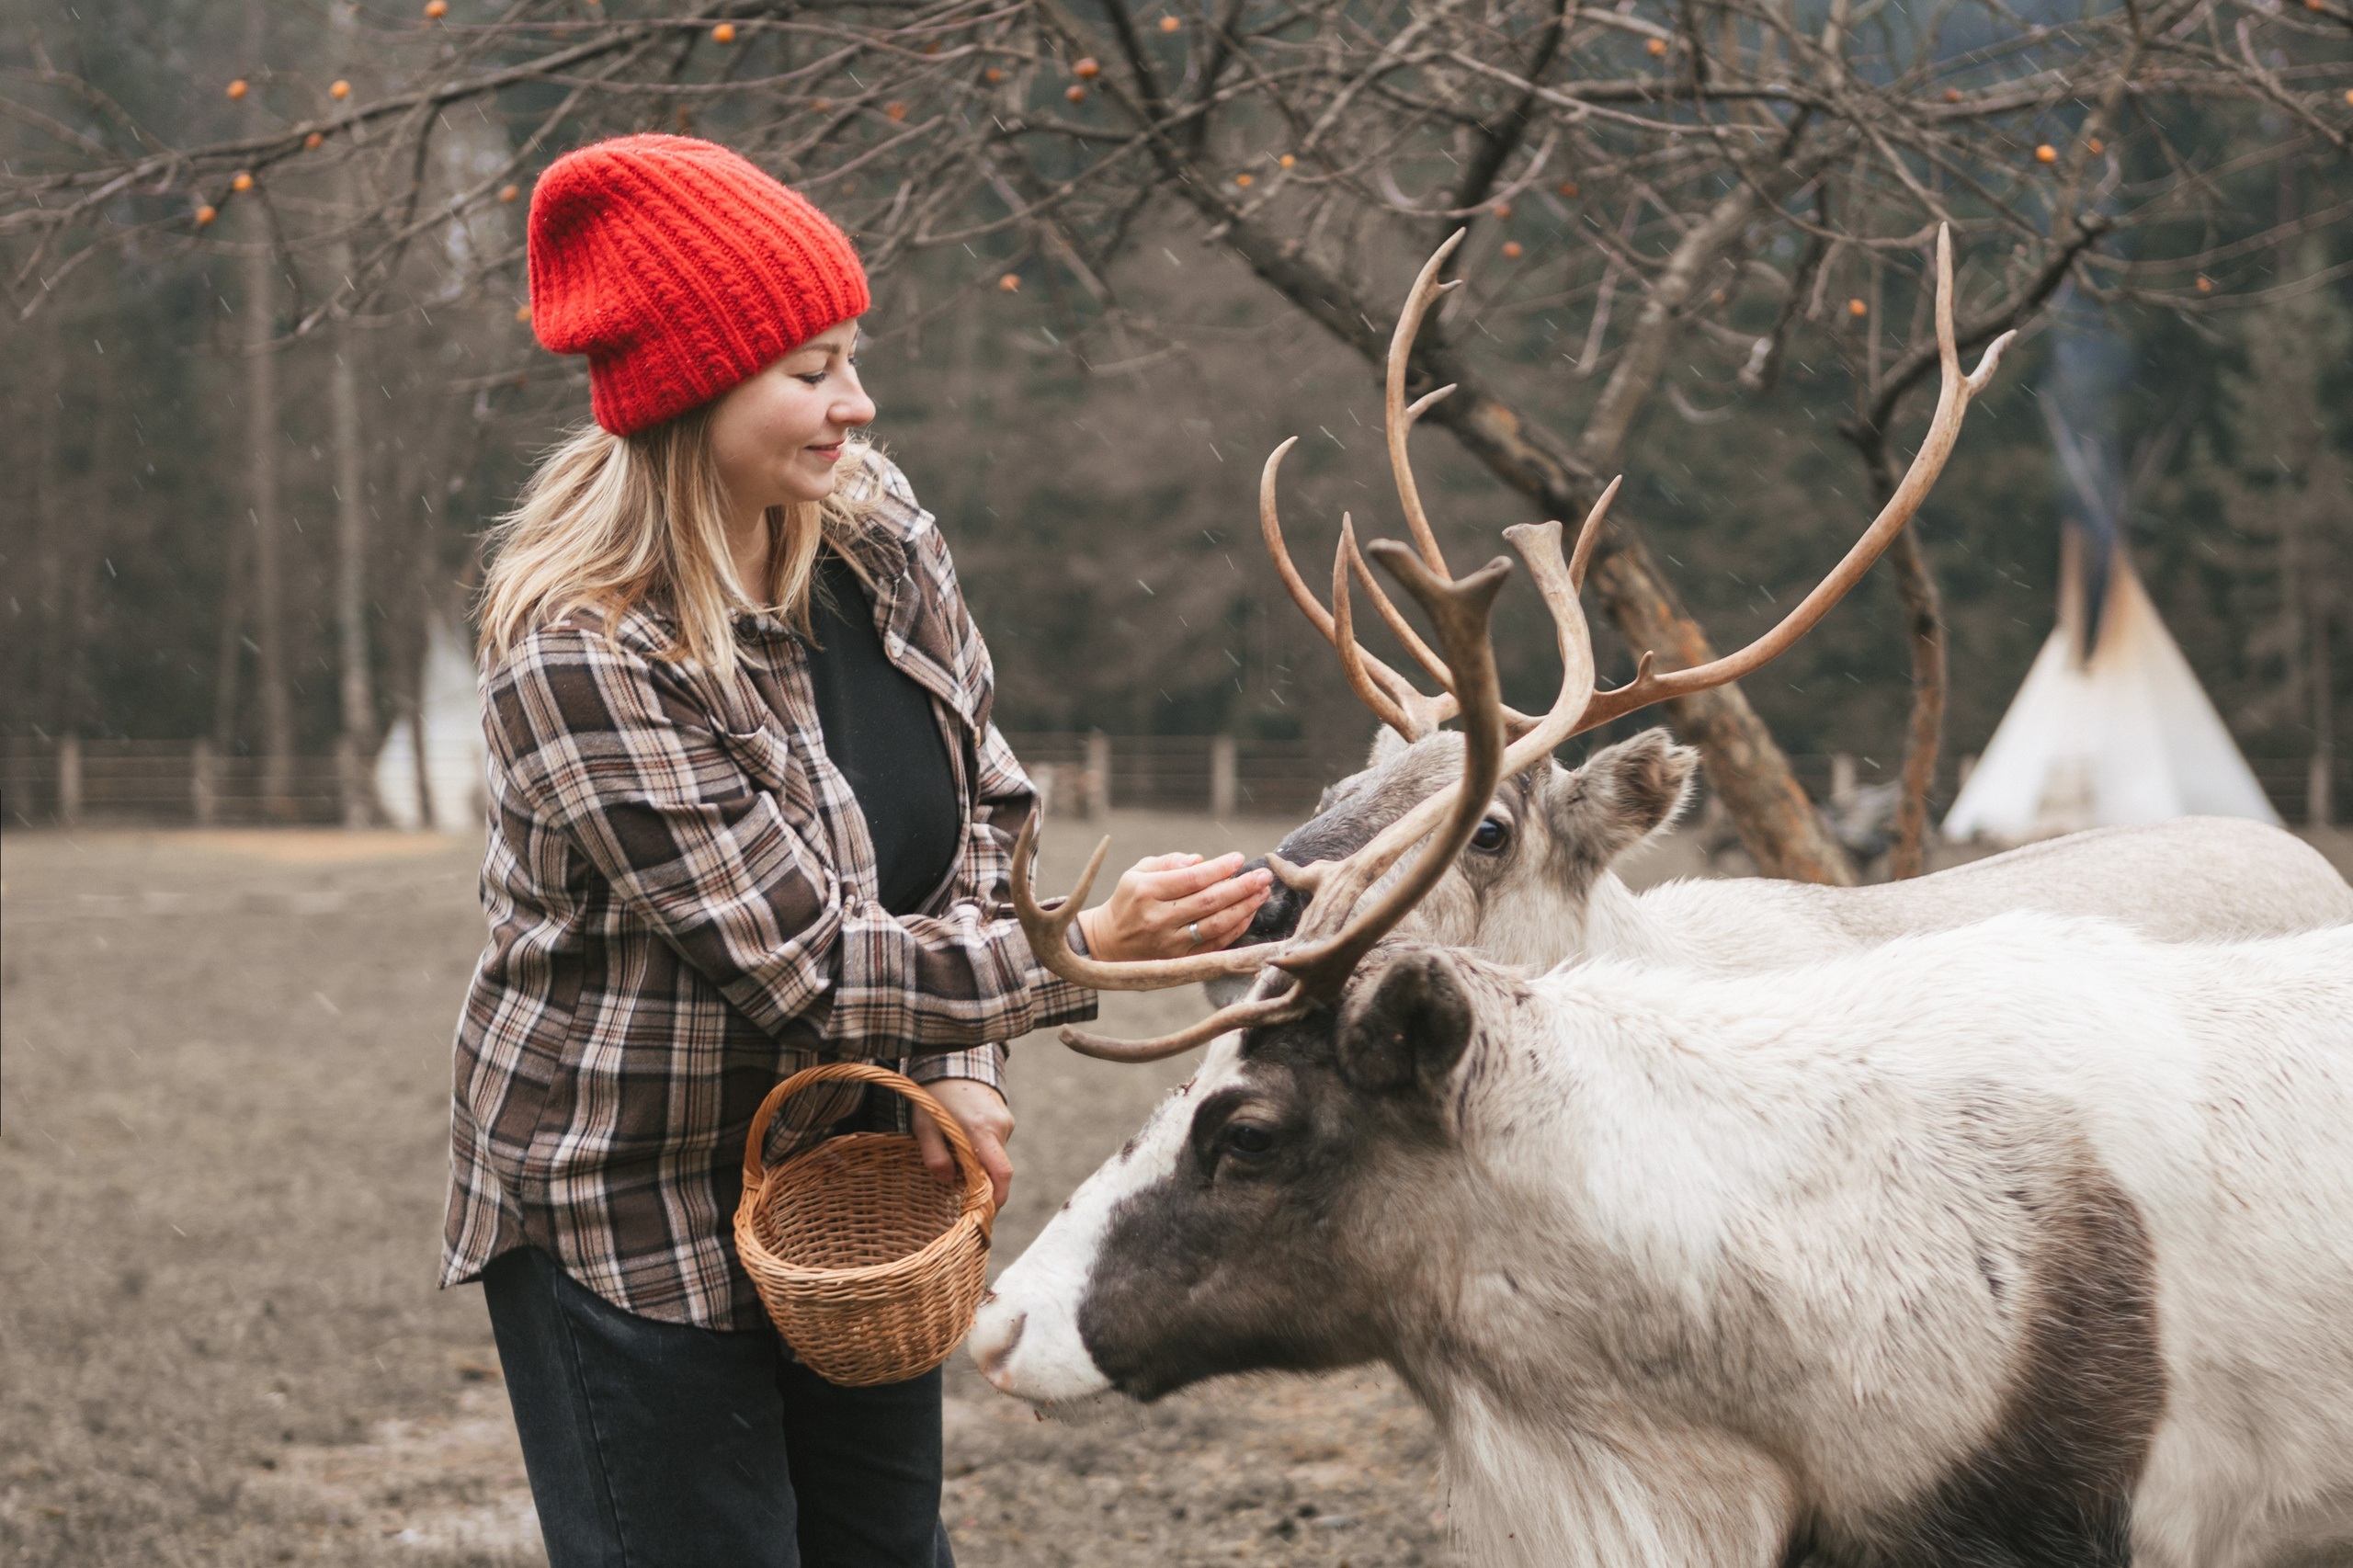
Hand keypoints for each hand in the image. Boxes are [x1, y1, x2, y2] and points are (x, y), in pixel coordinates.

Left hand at [912, 1078, 1013, 1210]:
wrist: (952, 1062)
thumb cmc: (934, 1096)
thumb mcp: (924, 1126)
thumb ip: (935, 1157)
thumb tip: (949, 1182)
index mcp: (981, 1129)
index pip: (1001, 1173)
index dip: (997, 1198)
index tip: (985, 1215)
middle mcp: (1000, 1126)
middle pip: (998, 1168)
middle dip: (983, 1184)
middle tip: (959, 1190)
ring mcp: (1006, 1121)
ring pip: (997, 1157)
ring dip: (980, 1165)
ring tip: (955, 1156)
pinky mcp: (1005, 1119)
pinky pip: (996, 1145)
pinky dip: (983, 1152)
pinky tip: (964, 1142)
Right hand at [1075, 852, 1273, 961]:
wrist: (1109, 942)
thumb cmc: (1130, 899)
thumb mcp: (1137, 872)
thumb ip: (1169, 862)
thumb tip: (1200, 861)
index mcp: (1146, 892)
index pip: (1192, 879)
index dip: (1219, 869)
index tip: (1239, 859)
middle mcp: (1159, 918)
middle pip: (1209, 902)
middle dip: (1241, 887)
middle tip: (1264, 876)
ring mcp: (1170, 943)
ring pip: (1216, 925)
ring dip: (1245, 908)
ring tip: (1263, 893)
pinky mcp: (1180, 960)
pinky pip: (1215, 944)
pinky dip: (1236, 929)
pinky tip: (1249, 913)